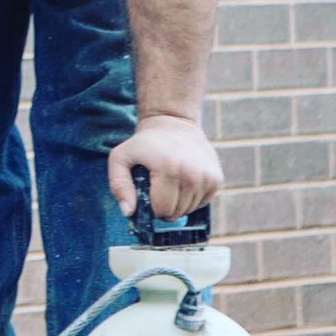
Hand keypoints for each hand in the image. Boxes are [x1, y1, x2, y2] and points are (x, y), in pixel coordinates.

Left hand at [108, 115, 222, 221]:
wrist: (173, 123)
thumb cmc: (143, 144)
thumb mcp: (120, 158)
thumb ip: (118, 186)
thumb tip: (128, 213)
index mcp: (168, 168)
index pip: (161, 210)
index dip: (150, 206)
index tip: (147, 191)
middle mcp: (192, 174)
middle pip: (175, 213)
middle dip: (163, 206)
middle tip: (157, 187)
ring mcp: (208, 177)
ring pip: (189, 210)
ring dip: (177, 202)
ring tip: (169, 181)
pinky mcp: (217, 179)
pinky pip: (201, 203)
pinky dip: (190, 198)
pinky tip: (182, 181)